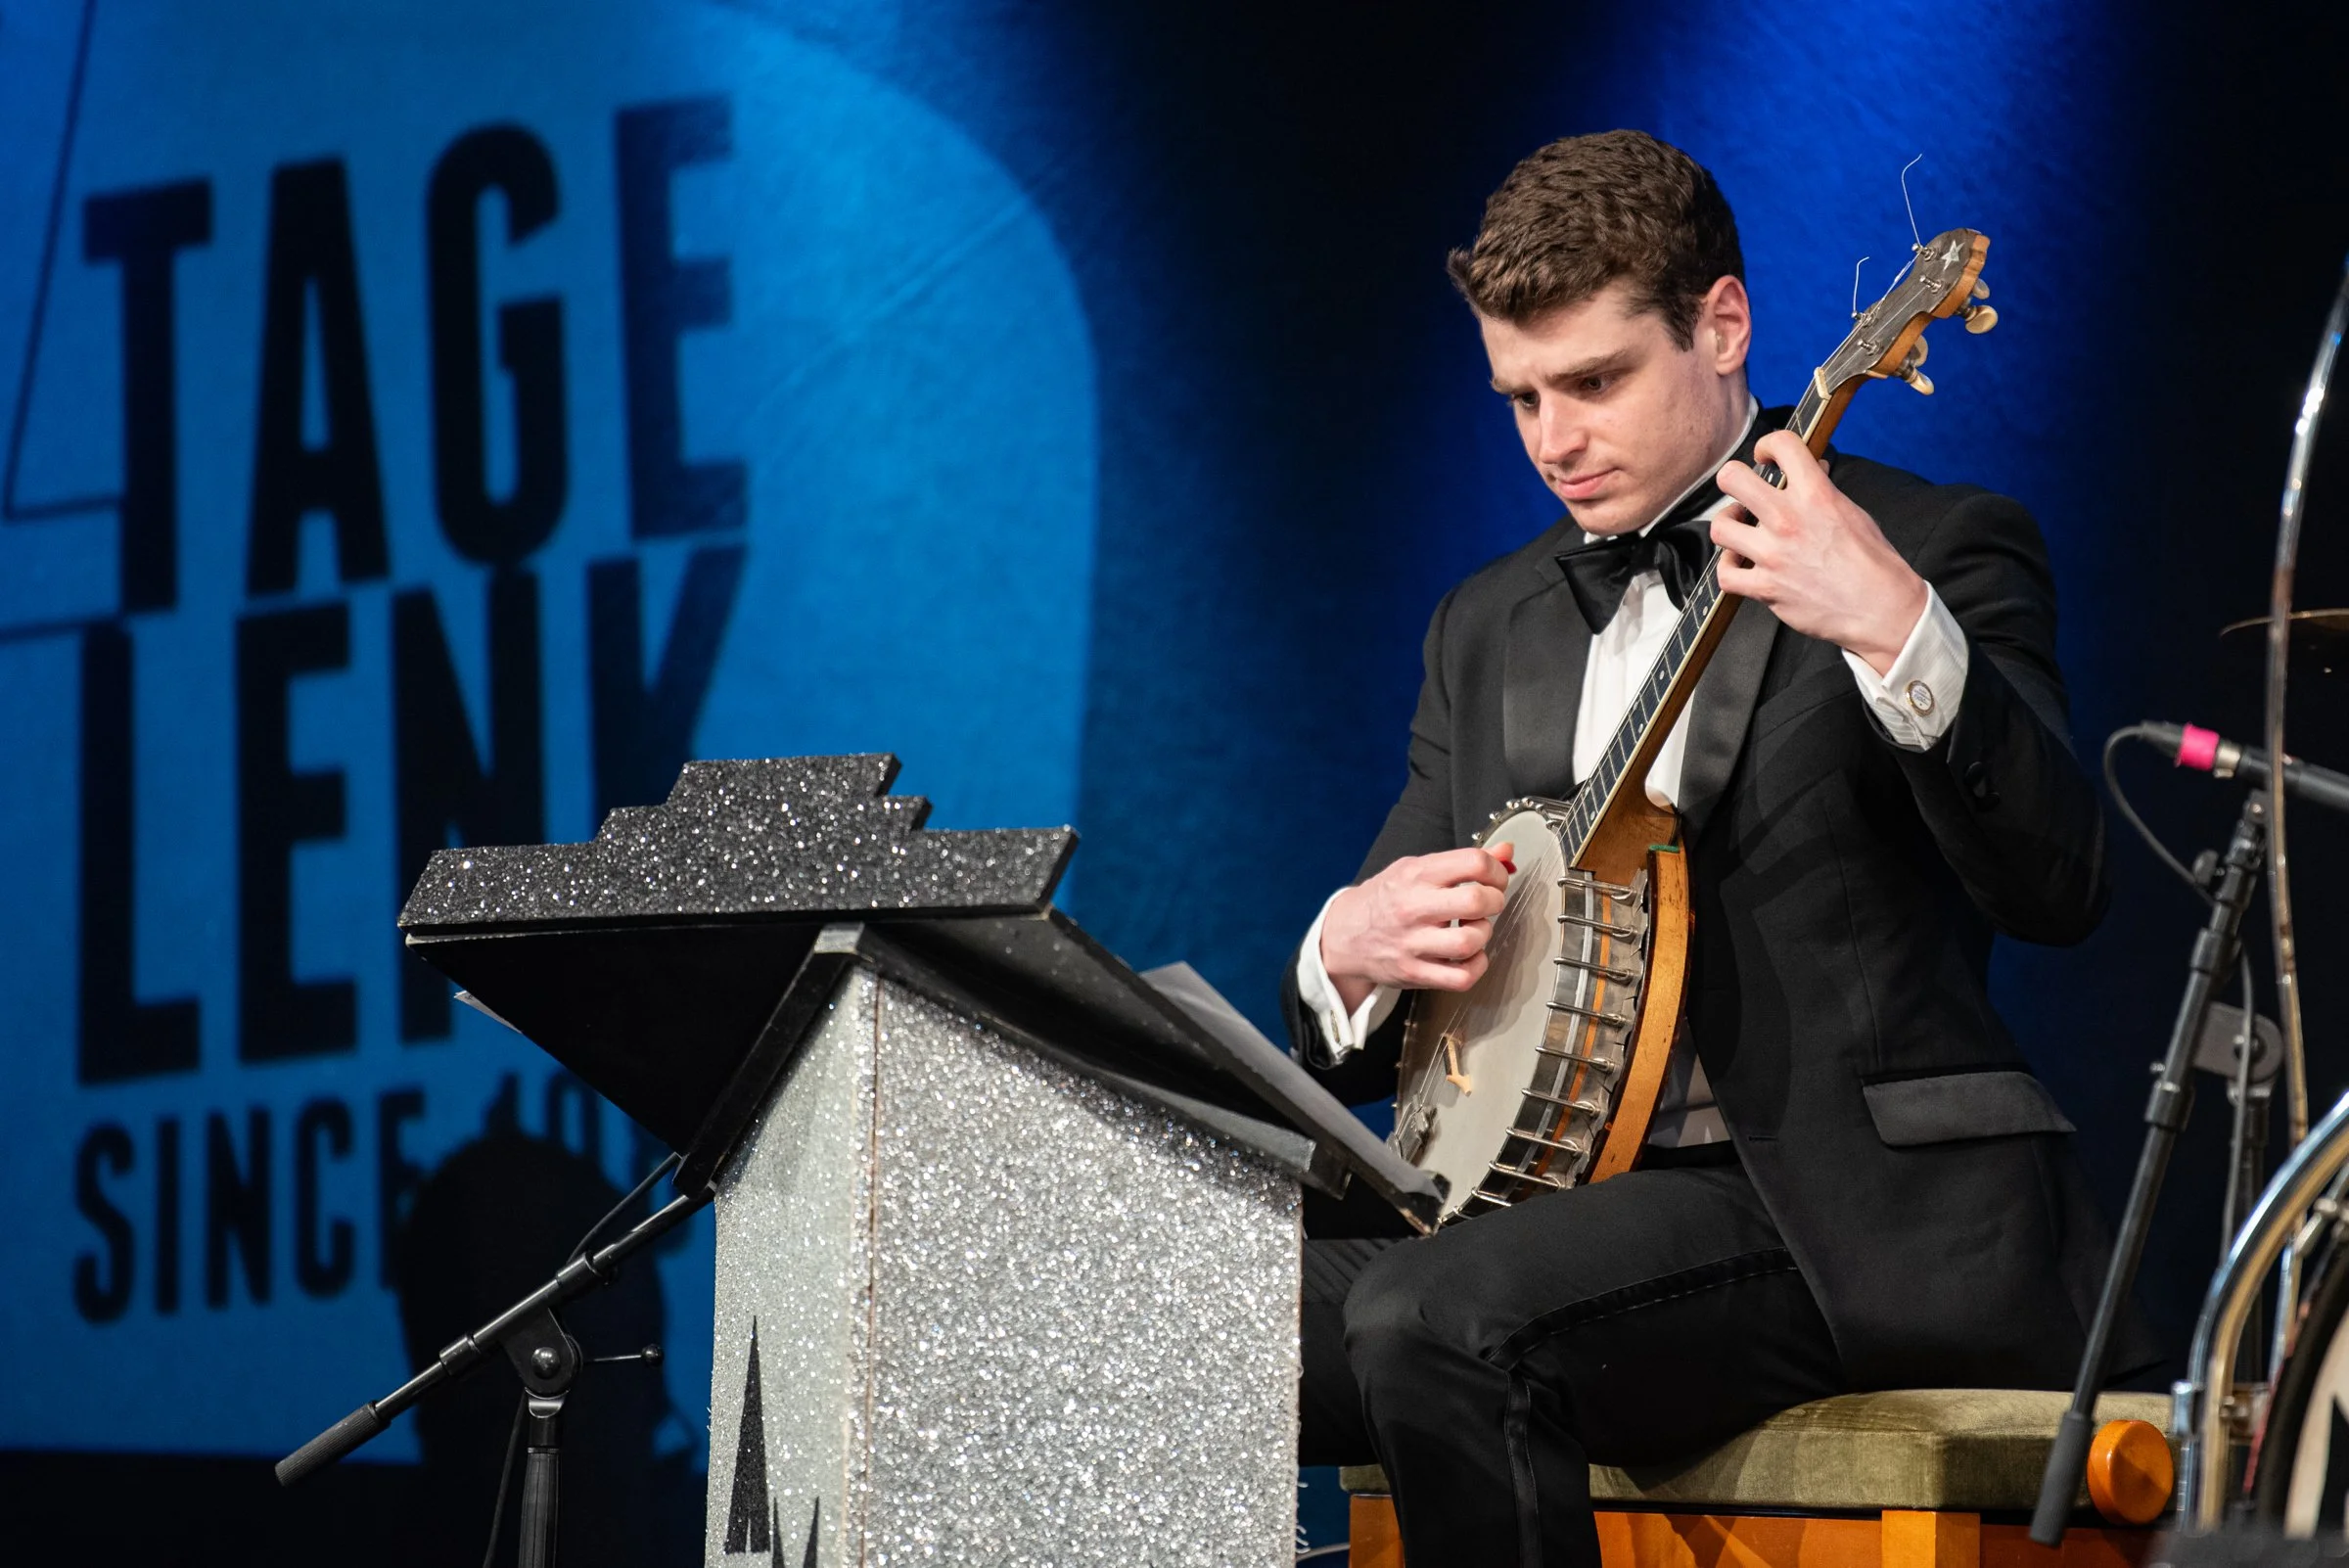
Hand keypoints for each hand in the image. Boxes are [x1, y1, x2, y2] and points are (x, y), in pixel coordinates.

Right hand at [1319, 844, 1513, 1010]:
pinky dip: (1476, 966)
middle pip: (1476, 901)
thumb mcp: (1417, 869)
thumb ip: (1463, 862)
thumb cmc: (1386, 898)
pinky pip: (1461, 977)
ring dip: (1484, 934)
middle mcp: (1413, 907)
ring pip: (1470, 941)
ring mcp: (1412, 943)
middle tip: (1488, 902)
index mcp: (1416, 875)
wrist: (1344, 935)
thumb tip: (1506, 852)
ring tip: (1474, 928)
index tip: (1494, 877)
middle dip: (1495, 900)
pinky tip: (1470, 955)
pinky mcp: (1414, 973)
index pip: (1473, 863)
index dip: (1496, 870)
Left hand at [1711, 431, 1926, 674]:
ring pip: (1720, 527)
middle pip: (1732, 479)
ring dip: (1727, 525)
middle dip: (1733, 479)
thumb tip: (1813, 469)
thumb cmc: (1874, 563)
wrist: (1881, 609)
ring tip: (1740, 529)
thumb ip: (1825, 490)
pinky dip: (1729, 568)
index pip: (1783, 444)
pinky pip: (1725, 574)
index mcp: (1817, 495)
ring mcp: (1773, 555)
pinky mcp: (1765, 588)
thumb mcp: (1854, 513)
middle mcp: (1789, 519)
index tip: (1767, 456)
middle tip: (1742, 491)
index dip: (1768, 444)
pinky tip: (1741, 563)